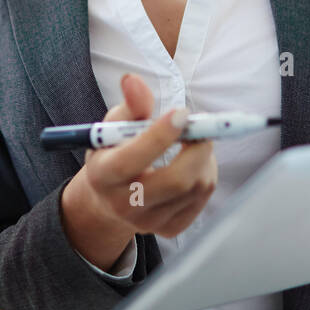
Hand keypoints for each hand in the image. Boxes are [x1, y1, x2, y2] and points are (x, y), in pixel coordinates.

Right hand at [61, 73, 217, 269]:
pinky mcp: (171, 229)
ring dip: (205, 157)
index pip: (133, 158)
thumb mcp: (114, 126)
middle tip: (202, 128)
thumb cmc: (114, 152)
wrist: (109, 200)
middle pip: (175, 181)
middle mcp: (124, 204)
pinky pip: (202, 198)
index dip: (160, 135)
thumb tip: (134, 80)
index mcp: (104, 175)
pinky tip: (194, 163)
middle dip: (198, 148)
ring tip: (195, 142)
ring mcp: (149, 222)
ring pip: (196, 187)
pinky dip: (206, 174)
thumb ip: (129, 105)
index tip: (181, 113)